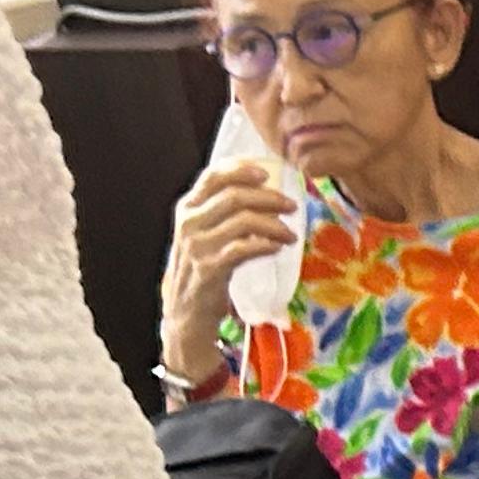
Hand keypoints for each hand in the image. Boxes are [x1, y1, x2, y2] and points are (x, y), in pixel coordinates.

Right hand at [160, 157, 297, 374]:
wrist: (186, 309)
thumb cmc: (203, 266)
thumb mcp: (205, 232)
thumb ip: (222, 210)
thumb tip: (264, 189)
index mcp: (187, 208)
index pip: (213, 176)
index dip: (241, 169)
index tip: (268, 172)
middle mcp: (189, 222)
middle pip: (234, 196)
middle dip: (269, 198)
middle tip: (292, 206)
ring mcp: (197, 245)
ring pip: (243, 221)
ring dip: (274, 225)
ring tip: (290, 234)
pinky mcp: (210, 268)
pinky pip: (245, 248)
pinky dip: (266, 245)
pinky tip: (277, 248)